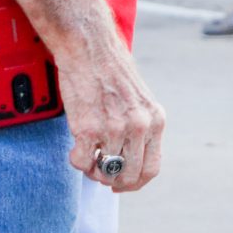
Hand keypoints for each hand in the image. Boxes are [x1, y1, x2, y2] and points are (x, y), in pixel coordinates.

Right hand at [59, 37, 164, 192]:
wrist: (91, 50)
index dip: (135, 182)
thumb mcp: (141, 101)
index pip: (151, 168)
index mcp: (155, 121)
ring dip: (92, 170)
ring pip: (103, 171)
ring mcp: (113, 130)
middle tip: (101, 173)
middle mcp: (138, 128)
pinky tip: (76, 148)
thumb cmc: (112, 72)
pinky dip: (77, 161)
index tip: (122, 183)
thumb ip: (141, 128)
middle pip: (129, 175)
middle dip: (114, 180)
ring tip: (88, 155)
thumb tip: (130, 159)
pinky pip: (81, 162)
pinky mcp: (87, 129)